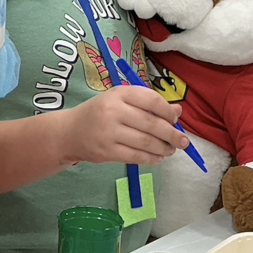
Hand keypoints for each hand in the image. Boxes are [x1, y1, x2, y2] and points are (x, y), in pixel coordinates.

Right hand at [62, 84, 186, 165]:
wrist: (69, 132)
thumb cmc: (99, 114)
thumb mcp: (120, 101)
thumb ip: (148, 105)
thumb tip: (177, 112)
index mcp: (119, 94)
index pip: (152, 100)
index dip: (168, 112)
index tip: (176, 120)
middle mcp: (113, 111)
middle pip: (152, 124)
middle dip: (172, 134)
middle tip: (183, 141)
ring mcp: (108, 133)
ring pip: (146, 142)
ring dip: (164, 148)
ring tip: (171, 150)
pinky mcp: (106, 152)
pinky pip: (136, 157)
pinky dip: (151, 159)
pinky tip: (158, 158)